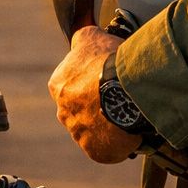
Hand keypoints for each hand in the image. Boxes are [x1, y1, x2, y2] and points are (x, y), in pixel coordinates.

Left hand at [48, 26, 142, 163]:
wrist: (127, 90)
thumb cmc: (110, 61)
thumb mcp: (92, 36)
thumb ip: (82, 38)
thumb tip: (81, 37)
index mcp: (58, 85)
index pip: (72, 85)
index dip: (91, 82)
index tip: (107, 80)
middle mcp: (63, 112)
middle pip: (81, 110)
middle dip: (97, 106)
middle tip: (119, 98)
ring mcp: (78, 133)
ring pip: (94, 130)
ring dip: (107, 125)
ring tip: (128, 114)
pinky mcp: (95, 151)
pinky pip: (106, 148)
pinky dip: (117, 142)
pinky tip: (129, 129)